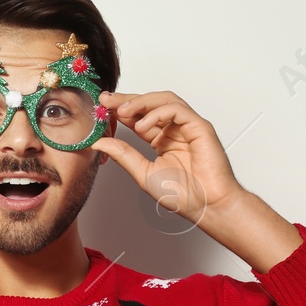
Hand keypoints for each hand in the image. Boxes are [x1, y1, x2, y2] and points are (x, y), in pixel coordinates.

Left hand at [93, 90, 246, 229]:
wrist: (205, 206)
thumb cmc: (183, 195)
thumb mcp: (143, 173)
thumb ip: (123, 155)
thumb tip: (99, 142)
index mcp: (162, 140)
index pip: (140, 118)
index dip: (121, 110)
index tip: (101, 107)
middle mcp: (175, 130)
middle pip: (150, 104)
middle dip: (127, 100)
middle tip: (107, 100)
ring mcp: (188, 126)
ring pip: (165, 100)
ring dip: (141, 102)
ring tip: (122, 111)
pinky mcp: (199, 126)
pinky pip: (177, 110)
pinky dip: (158, 113)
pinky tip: (142, 125)